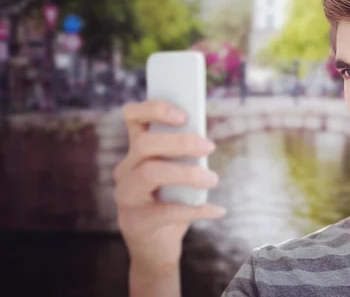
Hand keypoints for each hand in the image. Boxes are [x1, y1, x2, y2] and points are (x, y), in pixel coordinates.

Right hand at [114, 99, 225, 275]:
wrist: (155, 247)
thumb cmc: (170, 202)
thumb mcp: (176, 175)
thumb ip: (182, 157)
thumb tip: (204, 142)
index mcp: (136, 152)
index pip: (133, 117)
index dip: (155, 109)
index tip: (184, 115)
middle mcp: (125, 170)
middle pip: (145, 144)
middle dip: (180, 142)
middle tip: (209, 146)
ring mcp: (126, 196)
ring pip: (150, 173)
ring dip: (186, 173)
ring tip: (213, 179)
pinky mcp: (136, 222)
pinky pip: (167, 212)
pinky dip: (197, 210)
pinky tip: (218, 210)